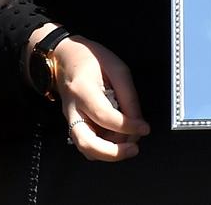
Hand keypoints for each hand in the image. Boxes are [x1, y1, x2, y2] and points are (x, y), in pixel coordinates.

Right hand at [54, 35, 149, 161]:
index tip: (145, 128)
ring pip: (86, 149)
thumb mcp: (116, 67)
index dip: (127, 126)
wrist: (66, 57)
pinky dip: (103, 148)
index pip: (104, 116)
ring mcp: (70, 119)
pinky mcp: (72, 124)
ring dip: (110, 152)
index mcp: (82, 90)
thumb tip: (137, 122)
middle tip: (133, 149)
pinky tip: (116, 140)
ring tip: (128, 143)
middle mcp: (72, 109)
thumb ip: (127, 95)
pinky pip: (87, 144)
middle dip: (113, 153)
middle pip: (87, 143)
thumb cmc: (92, 58)